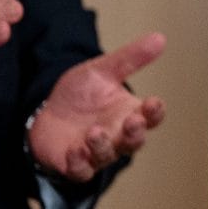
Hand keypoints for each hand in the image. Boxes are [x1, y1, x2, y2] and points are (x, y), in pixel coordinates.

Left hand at [27, 32, 167, 181]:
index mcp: (129, 113)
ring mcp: (96, 152)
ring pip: (108, 155)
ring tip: (95, 132)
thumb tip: (160, 37)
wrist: (47, 111)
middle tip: (132, 121)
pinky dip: (79, 163)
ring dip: (103, 145)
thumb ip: (130, 58)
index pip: (151, 116)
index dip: (154, 112)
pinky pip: (81, 170)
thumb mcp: (102, 70)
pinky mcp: (74, 164)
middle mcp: (117, 135)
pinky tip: (75, 151)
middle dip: (135, 133)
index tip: (154, 102)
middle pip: (134, 141)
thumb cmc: (81, 95)